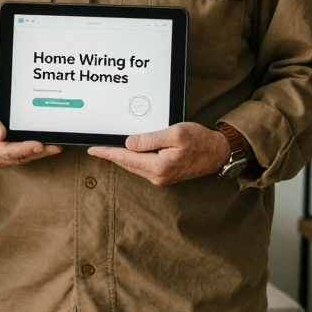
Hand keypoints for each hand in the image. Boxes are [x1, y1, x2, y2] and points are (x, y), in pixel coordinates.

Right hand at [0, 102, 60, 167]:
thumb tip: (0, 135)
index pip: (5, 150)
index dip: (23, 149)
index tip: (38, 144)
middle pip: (17, 157)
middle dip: (36, 153)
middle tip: (54, 147)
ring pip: (21, 160)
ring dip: (39, 155)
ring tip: (55, 148)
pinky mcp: (5, 160)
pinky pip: (22, 158)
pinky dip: (34, 154)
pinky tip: (47, 149)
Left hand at [87, 122, 230, 185]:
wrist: (218, 153)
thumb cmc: (200, 141)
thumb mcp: (174, 134)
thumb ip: (150, 139)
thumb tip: (128, 143)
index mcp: (159, 166)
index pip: (125, 158)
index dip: (107, 153)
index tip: (93, 150)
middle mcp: (158, 176)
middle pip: (127, 163)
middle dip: (111, 155)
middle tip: (95, 148)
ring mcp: (161, 177)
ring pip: (134, 166)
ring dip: (121, 157)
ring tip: (107, 149)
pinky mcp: (165, 175)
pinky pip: (143, 166)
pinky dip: (133, 159)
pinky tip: (128, 152)